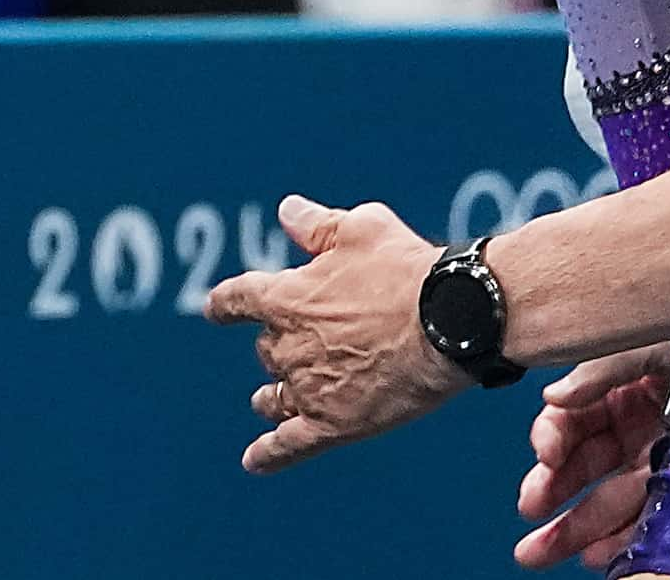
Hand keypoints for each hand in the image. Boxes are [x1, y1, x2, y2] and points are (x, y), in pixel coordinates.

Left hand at [203, 194, 467, 471]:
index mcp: (286, 298)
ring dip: (273, 394)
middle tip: (314, 338)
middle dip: (282, 342)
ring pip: (275, 396)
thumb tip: (287, 210)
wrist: (452, 320)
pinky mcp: (331, 424)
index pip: (237, 299)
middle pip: (267, 349)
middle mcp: (287, 346)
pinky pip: (287, 445)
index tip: (217, 308)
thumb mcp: (364, 228)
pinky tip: (255, 459)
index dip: (226, 303)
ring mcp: (307, 388)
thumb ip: (319, 224)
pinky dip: (268, 454)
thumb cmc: (409, 269)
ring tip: (273, 397)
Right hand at [514, 344, 669, 569]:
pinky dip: (618, 538)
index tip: (547, 453)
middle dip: (552, 488)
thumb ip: (602, 369)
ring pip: (609, 497)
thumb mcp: (653, 339)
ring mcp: (666, 455)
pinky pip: (647, 517)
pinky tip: (594, 552)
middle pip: (587, 463)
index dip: (554, 434)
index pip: (577, 415)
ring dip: (572, 527)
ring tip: (537, 552)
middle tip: (531, 507)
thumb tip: (552, 398)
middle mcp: (645, 421)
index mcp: (630, 383)